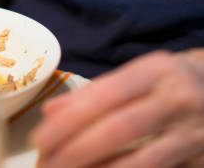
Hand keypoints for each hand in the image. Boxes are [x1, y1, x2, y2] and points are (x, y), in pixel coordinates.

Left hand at [33, 49, 203, 166]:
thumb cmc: (170, 82)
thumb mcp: (138, 74)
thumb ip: (96, 91)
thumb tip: (51, 112)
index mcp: (155, 70)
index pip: (107, 94)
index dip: (71, 117)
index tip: (41, 137)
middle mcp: (175, 99)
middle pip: (120, 129)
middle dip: (77, 150)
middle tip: (46, 164)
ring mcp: (190, 133)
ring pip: (139, 161)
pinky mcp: (198, 161)